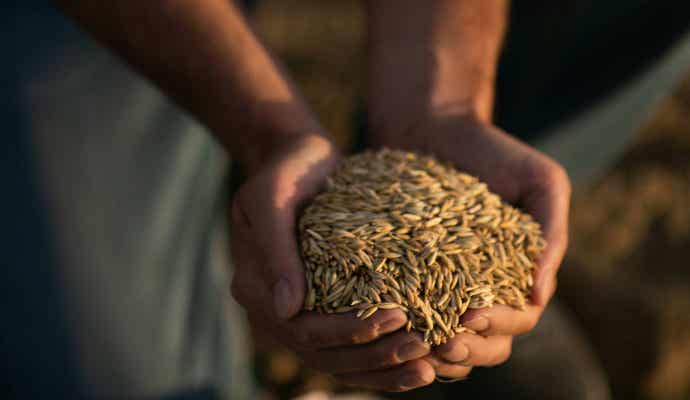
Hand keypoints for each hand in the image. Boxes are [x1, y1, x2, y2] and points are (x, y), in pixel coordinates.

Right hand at [230, 133, 434, 391]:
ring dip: (383, 369)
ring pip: (339, 360)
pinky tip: (418, 362)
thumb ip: (275, 249)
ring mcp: (300, 313)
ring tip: (428, 367)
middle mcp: (275, 311)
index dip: (349, 331)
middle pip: (325, 354)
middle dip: (375, 357)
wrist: (299, 162)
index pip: (303, 329)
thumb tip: (286, 310)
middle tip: (423, 349)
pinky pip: (351, 346)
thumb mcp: (272, 198)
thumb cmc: (286, 171)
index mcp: (255, 289)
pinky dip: (382, 359)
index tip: (398, 317)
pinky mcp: (324, 308)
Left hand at [371, 115, 570, 378]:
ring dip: (437, 351)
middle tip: (442, 344)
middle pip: (487, 341)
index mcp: (520, 273)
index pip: (518, 318)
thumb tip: (539, 294)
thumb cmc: (495, 152)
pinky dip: (408, 327)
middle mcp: (486, 286)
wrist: (437, 127)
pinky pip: (413, 310)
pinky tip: (389, 326)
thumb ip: (551, 235)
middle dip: (468, 349)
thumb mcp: (541, 182)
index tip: (468, 318)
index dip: (497, 325)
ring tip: (416, 344)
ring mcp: (448, 282)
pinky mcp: (412, 271)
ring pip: (451, 338)